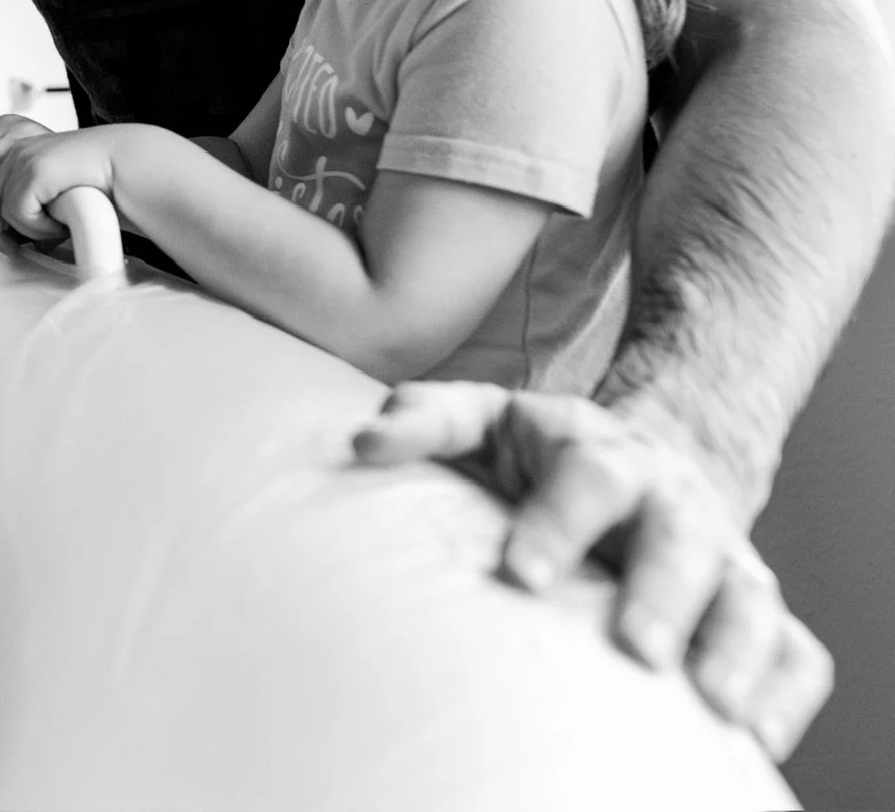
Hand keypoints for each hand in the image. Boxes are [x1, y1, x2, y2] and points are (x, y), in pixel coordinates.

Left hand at [0, 121, 128, 254]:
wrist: (131, 172)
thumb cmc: (95, 188)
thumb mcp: (47, 195)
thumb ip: (20, 202)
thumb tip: (0, 237)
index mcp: (14, 148)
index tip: (10, 231)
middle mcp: (14, 147)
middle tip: (23, 244)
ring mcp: (22, 155)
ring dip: (15, 228)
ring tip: (45, 233)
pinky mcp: (34, 167)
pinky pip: (16, 211)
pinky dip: (37, 227)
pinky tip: (60, 224)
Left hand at [353, 380, 830, 758]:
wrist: (638, 463)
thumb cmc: (539, 455)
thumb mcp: (485, 420)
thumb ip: (428, 421)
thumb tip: (362, 440)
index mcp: (601, 453)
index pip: (586, 478)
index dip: (557, 521)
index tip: (521, 572)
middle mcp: (672, 502)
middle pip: (680, 539)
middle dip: (662, 592)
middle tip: (636, 648)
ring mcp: (723, 556)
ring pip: (748, 597)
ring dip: (734, 647)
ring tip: (713, 702)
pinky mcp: (754, 609)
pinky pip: (793, 650)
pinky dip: (784, 689)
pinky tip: (756, 734)